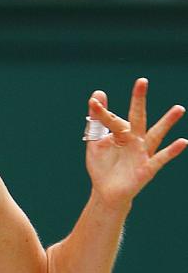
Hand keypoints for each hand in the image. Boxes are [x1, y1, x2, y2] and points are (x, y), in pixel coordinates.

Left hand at [86, 78, 186, 207]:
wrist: (106, 192)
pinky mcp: (147, 168)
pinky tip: (183, 141)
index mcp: (121, 133)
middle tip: (142, 81)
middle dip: (138, 100)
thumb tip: (97, 94)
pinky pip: (161, 158)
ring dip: (167, 122)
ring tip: (179, 109)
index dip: (101, 112)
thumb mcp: (95, 142)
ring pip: (155, 135)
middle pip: (137, 117)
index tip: (93, 101)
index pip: (111, 119)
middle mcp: (134, 140)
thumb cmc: (103, 166)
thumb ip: (96, 121)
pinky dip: (172, 151)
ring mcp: (142, 153)